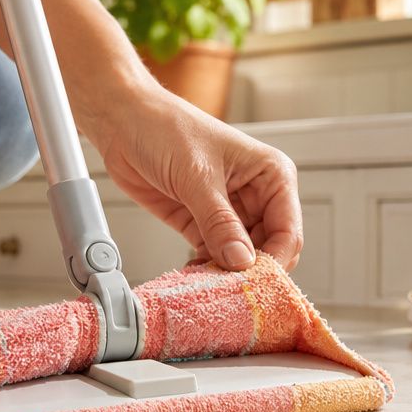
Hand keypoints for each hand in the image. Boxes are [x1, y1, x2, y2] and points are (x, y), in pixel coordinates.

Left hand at [90, 82, 302, 271]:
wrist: (123, 122)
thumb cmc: (165, 127)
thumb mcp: (197, 176)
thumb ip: (219, 221)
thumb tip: (242, 260)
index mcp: (271, 174)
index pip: (288, 229)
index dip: (275, 260)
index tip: (254, 282)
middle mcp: (255, 194)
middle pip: (268, 249)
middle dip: (251, 271)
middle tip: (230, 290)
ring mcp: (228, 211)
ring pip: (241, 257)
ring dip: (227, 274)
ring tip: (210, 286)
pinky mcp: (201, 223)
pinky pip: (214, 255)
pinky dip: (208, 270)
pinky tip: (196, 277)